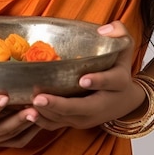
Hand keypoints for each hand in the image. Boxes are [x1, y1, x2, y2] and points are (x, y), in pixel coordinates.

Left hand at [29, 21, 145, 130]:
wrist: (125, 99)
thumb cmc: (119, 65)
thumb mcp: (125, 45)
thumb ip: (119, 31)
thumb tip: (102, 29)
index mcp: (118, 82)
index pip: (111, 82)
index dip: (98, 81)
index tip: (82, 79)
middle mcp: (103, 104)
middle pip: (83, 109)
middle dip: (59, 105)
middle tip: (39, 98)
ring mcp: (90, 116)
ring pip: (68, 119)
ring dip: (48, 114)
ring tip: (29, 106)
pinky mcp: (77, 122)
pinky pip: (60, 125)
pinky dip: (44, 122)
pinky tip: (28, 114)